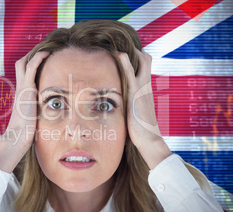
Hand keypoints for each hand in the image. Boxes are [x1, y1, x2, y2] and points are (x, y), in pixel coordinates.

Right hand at [0, 50, 49, 172]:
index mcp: (21, 95)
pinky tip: (46, 53)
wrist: (17, 137)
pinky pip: (30, 68)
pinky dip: (38, 58)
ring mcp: (22, 88)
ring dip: (34, 53)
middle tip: (44, 50)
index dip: (31, 64)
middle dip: (31, 55)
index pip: (23, 74)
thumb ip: (37, 114)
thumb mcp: (33, 119)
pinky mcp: (26, 89)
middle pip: (20, 64)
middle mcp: (20, 89)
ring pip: (23, 63)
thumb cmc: (24, 132)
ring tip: (47, 48)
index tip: (42, 59)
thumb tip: (47, 117)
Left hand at [118, 49, 171, 168]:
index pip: (145, 66)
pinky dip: (126, 62)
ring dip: (132, 51)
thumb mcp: (135, 112)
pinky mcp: (136, 94)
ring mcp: (143, 88)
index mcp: (146, 89)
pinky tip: (119, 53)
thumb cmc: (141, 129)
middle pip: (147, 59)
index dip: (137, 57)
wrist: (149, 139)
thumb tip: (124, 105)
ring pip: (143, 62)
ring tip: (118, 43)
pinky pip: (131, 73)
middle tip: (121, 45)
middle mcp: (147, 85)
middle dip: (136, 50)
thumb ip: (131, 104)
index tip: (125, 51)